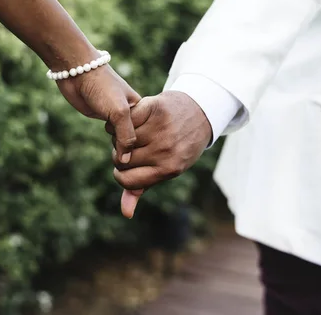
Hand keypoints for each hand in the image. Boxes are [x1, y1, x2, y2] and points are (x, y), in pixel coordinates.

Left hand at [57, 65, 140, 162]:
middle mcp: (133, 114)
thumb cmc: (102, 87)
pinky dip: (112, 144)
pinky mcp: (105, 117)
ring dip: (118, 146)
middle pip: (136, 141)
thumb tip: (126, 161)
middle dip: (128, 147)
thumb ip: (125, 136)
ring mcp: (118, 116)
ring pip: (122, 140)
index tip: (135, 148)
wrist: (78, 72)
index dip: (140, 145)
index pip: (147, 135)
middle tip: (121, 147)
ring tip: (116, 147)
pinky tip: (112, 148)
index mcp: (143, 109)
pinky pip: (113, 136)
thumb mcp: (119, 112)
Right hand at [108, 91, 211, 217]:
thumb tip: (126, 213)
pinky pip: (125, 119)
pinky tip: (132, 119)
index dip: (121, 174)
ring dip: (121, 136)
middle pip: (121, 159)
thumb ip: (142, 188)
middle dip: (120, 154)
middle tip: (130, 148)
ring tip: (132, 133)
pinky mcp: (155, 108)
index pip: (126, 180)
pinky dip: (125, 119)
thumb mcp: (167, 168)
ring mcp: (160, 128)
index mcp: (168, 169)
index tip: (126, 166)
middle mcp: (165, 150)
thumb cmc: (181, 144)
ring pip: (121, 138)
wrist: (199, 111)